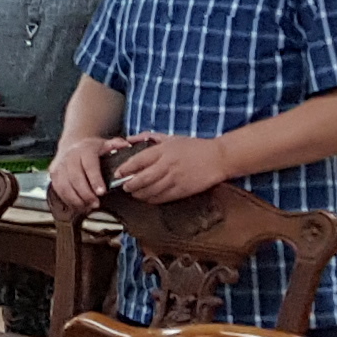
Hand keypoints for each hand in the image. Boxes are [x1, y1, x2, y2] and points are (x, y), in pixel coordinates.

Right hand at [45, 135, 115, 214]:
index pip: (89, 166)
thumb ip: (116, 145)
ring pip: (65, 186)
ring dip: (76, 199)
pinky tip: (78, 206)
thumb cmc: (91, 149)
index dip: (95, 180)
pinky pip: (58, 190)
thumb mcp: (104, 144)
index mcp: (85, 150)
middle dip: (86, 194)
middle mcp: (70, 157)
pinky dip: (67, 200)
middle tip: (96, 204)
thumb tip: (125, 145)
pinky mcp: (53, 174)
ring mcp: (60, 166)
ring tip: (87, 207)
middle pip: (75, 178)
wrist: (72, 144)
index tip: (102, 192)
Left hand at [104, 130, 237, 203]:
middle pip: (142, 178)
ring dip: (139, 194)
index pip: (138, 160)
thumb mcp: (171, 138)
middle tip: (124, 186)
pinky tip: (147, 198)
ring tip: (134, 193)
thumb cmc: (194, 147)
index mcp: (164, 150)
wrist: (218, 158)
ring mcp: (175, 179)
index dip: (125, 169)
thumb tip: (129, 139)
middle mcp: (167, 165)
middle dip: (129, 185)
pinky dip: (152, 199)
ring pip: (150, 190)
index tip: (118, 173)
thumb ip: (149, 137)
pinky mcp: (182, 190)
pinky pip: (162, 197)